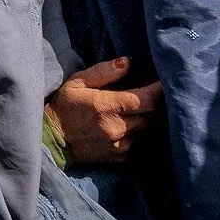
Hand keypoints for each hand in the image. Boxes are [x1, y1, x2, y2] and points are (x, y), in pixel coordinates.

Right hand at [45, 58, 161, 164]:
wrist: (53, 140)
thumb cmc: (66, 106)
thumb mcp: (78, 82)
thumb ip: (103, 71)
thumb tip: (127, 62)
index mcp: (107, 106)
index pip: (145, 99)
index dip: (159, 91)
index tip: (167, 83)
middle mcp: (116, 128)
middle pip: (152, 116)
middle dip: (158, 105)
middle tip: (161, 94)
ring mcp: (119, 145)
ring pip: (147, 130)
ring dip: (149, 120)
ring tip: (146, 109)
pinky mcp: (119, 158)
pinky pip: (139, 144)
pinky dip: (140, 134)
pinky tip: (132, 126)